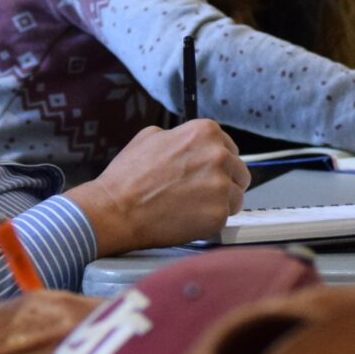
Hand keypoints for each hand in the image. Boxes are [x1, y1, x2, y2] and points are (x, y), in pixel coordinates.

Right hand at [69, 120, 248, 254]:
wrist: (116, 210)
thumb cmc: (128, 177)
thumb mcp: (151, 137)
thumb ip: (179, 136)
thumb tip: (191, 142)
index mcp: (205, 132)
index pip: (229, 148)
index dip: (217, 164)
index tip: (206, 173)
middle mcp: (218, 156)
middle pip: (238, 172)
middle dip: (223, 182)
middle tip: (199, 193)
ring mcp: (220, 186)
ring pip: (235, 196)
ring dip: (219, 202)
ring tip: (191, 206)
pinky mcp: (219, 214)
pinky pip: (225, 217)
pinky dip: (210, 220)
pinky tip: (188, 218)